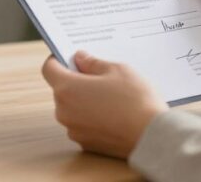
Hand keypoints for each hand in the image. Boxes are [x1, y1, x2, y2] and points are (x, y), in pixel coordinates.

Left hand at [42, 50, 167, 158]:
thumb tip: (80, 58)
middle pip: (62, 90)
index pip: (49, 69)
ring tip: (111, 97)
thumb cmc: (135, 99)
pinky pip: (83, 124)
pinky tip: (113, 114)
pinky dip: (92, 118)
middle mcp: (64, 111)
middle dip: (76, 81)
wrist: (151, 136)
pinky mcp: (85, 144)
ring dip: (84, 101)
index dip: (58, 60)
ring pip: (72, 108)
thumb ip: (93, 63)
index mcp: (67, 89)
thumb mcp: (117, 70)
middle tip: (100, 76)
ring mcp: (74, 130)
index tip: (70, 57)